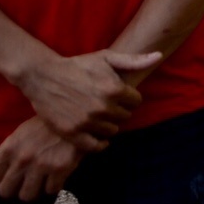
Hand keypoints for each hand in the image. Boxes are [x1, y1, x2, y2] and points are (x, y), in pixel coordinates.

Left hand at [0, 117, 86, 200]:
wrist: (75, 117)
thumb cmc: (44, 125)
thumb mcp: (20, 134)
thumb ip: (1, 151)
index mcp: (9, 150)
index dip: (1, 181)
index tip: (10, 178)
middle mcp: (22, 160)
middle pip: (6, 192)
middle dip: (15, 189)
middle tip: (25, 184)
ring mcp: (41, 165)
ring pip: (27, 196)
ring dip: (34, 191)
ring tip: (41, 183)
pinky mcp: (61, 169)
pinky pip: (51, 190)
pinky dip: (54, 186)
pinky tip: (57, 177)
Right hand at [14, 50, 157, 147]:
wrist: (44, 76)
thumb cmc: (78, 65)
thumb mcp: (107, 57)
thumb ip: (134, 60)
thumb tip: (159, 56)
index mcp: (115, 89)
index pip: (136, 102)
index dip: (129, 98)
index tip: (119, 96)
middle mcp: (103, 107)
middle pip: (125, 117)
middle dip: (119, 111)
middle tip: (107, 106)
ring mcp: (87, 121)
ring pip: (112, 131)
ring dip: (108, 125)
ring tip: (99, 116)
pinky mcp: (71, 132)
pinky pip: (94, 146)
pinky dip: (99, 143)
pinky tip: (97, 136)